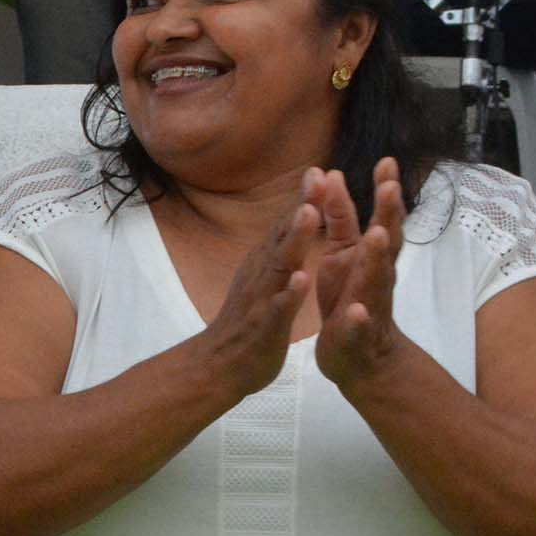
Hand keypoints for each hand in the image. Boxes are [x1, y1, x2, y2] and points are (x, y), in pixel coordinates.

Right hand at [196, 173, 319, 400]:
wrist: (217, 367)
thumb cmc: (245, 324)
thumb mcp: (260, 280)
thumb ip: (274, 252)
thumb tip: (286, 223)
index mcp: (264, 265)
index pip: (285, 226)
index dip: (302, 198)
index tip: (318, 169)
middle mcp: (260, 275)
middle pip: (282, 235)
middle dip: (301, 206)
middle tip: (317, 175)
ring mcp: (261, 299)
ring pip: (279, 265)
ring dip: (293, 239)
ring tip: (309, 213)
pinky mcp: (264, 326)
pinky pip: (278, 307)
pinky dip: (288, 292)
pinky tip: (300, 278)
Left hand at [312, 160, 408, 389]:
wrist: (361, 358)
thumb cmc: (350, 298)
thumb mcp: (341, 254)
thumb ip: (339, 219)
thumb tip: (332, 175)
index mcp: (368, 257)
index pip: (379, 218)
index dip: (384, 191)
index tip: (387, 160)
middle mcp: (376, 277)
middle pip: (386, 242)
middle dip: (388, 215)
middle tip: (390, 187)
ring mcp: (369, 306)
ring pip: (376, 281)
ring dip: (376, 258)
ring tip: (375, 235)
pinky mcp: (355, 336)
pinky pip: (358, 327)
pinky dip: (357, 319)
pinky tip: (355, 311)